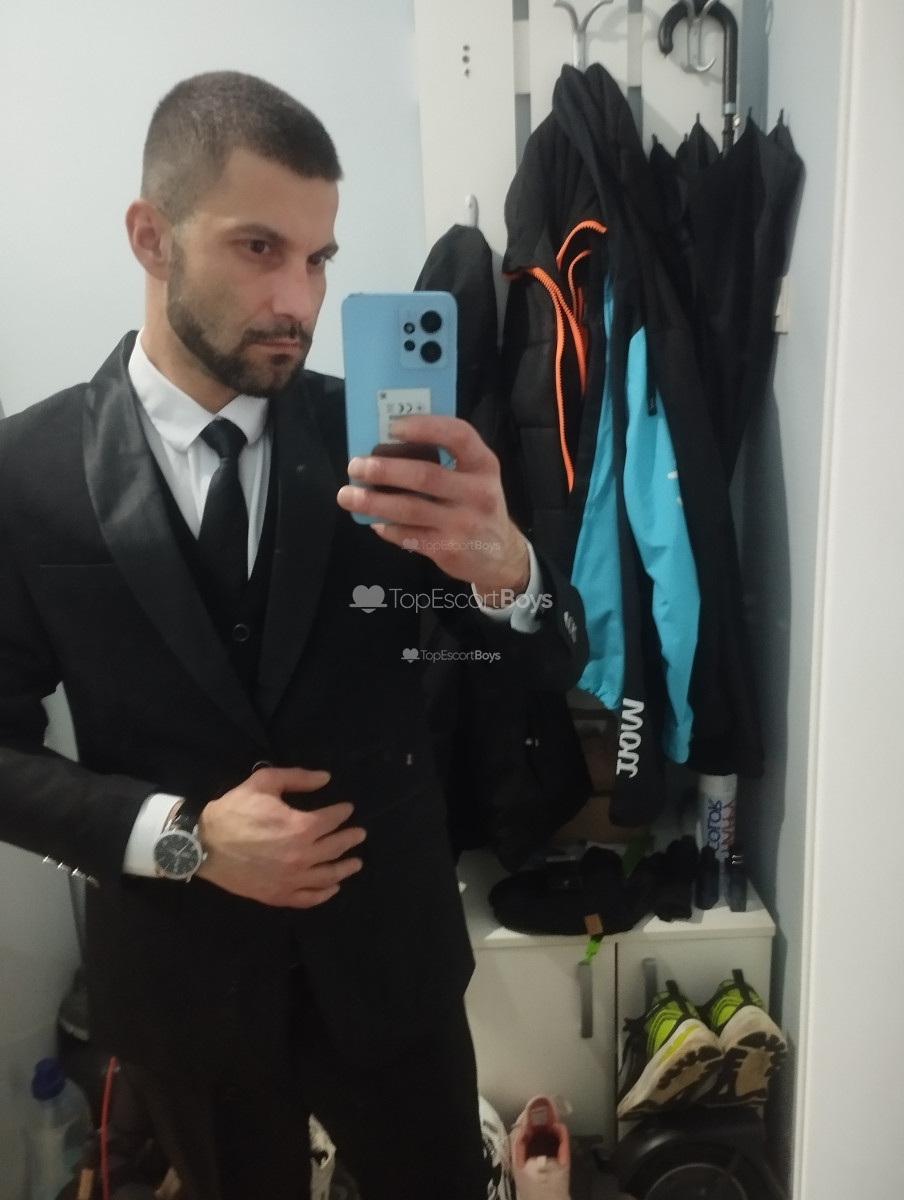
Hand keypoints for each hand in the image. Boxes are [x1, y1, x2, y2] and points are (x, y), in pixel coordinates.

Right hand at [195, 766, 364, 908]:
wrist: (204, 843)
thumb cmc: (235, 810)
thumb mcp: (265, 783)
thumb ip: (298, 778)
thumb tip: (326, 778)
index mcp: (301, 827)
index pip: (332, 820)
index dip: (342, 812)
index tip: (347, 809)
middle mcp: (302, 856)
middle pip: (335, 848)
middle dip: (350, 839)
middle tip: (360, 835)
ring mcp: (291, 879)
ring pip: (328, 876)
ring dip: (345, 868)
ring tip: (356, 863)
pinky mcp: (278, 895)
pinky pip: (308, 898)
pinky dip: (324, 894)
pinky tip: (332, 888)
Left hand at [336, 415, 529, 597]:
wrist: (502, 556)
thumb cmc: (478, 505)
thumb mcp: (476, 477)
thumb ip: (446, 460)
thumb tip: (388, 446)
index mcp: (484, 464)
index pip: (459, 436)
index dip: (425, 427)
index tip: (393, 427)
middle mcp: (478, 493)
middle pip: (425, 475)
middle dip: (384, 469)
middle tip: (356, 466)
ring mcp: (464, 524)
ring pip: (410, 509)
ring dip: (373, 502)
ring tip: (347, 496)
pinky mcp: (449, 550)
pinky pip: (408, 535)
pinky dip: (386, 528)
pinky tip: (373, 521)